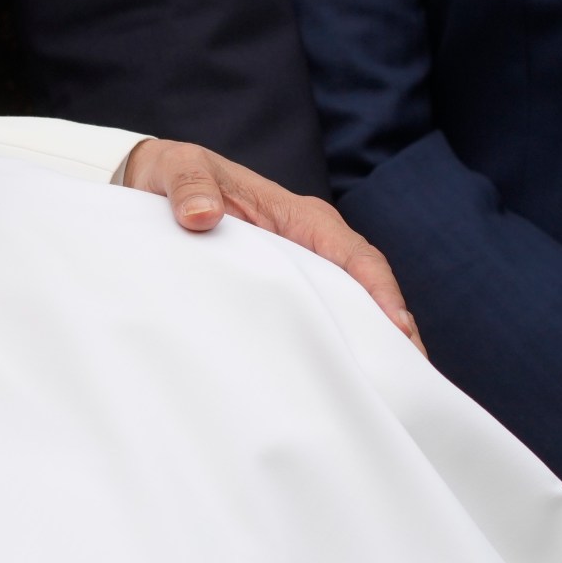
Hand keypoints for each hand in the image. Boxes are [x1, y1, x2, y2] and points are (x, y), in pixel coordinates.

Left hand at [121, 139, 419, 353]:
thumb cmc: (172, 174)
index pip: (353, 254)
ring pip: (348, 309)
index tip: (397, 329)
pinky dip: (337, 347)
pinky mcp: (281, 289)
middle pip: (366, 289)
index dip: (379, 291)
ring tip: (391, 394)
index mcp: (298, 215)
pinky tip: (341, 382)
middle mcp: (310, 243)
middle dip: (393, 332)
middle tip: (412, 382)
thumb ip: (189, 186)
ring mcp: (299, 268)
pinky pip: (319, 318)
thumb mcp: (176, 168)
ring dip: (370, 345)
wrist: (149, 184)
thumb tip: (202, 216)